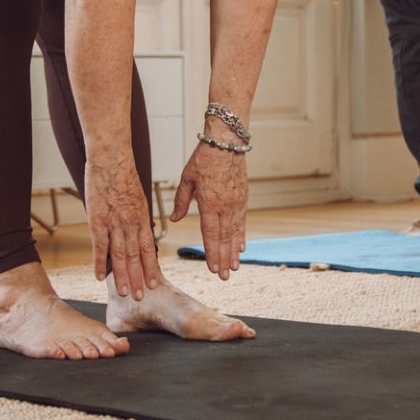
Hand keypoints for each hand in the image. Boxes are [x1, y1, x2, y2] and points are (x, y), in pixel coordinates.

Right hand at [84, 156, 161, 298]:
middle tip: (140, 297)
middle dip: (138, 278)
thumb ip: (137, 215)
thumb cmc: (122, 175)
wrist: (111, 158)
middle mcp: (130, 223)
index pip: (148, 248)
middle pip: (135, 256)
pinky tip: (99, 277)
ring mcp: (114, 223)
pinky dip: (99, 262)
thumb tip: (138, 228)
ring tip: (124, 293)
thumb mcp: (137, 196)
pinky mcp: (97, 219)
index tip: (153, 284)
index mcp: (141, 217)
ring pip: (120, 255)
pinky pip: (99, 245)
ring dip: (122, 276)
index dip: (150, 267)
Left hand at [173, 134, 248, 279]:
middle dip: (224, 259)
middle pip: (225, 238)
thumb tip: (176, 220)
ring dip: (234, 252)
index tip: (213, 269)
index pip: (210, 234)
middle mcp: (225, 206)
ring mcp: (236, 203)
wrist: (227, 142)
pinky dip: (242, 236)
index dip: (212, 253)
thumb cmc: (204, 159)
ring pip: (235, 233)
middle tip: (225, 277)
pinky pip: (242, 222)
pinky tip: (242, 247)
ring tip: (235, 267)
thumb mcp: (187, 179)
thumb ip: (181, 201)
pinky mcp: (243, 198)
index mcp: (209, 203)